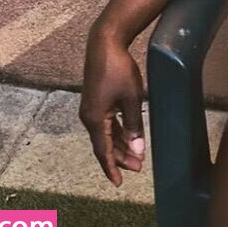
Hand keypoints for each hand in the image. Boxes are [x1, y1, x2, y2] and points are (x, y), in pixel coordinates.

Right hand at [79, 27, 146, 186]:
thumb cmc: (118, 69)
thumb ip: (133, 125)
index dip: (111, 167)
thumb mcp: (132, 98)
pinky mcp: (95, 99)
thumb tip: (137, 149)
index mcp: (95, 119)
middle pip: (105, 144)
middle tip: (138, 167)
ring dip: (120, 144)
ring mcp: (90, 108)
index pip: (103, 151)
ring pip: (106, 134)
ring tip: (136, 154)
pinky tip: (127, 135)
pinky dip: (117, 131)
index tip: (118, 183)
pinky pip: (106, 122)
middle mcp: (89, 117)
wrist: (105, 43)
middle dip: (121, 157)